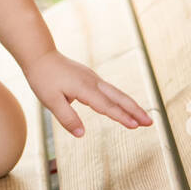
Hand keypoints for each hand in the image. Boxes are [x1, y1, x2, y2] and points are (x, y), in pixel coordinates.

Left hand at [22, 49, 153, 137]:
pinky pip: (109, 90)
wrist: (40, 55)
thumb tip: (81, 134)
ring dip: (130, 105)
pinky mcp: (90, 78)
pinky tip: (123, 106)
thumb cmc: (43, 78)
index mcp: (84, 88)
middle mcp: (93, 82)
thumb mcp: (50, 101)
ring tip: (142, 117)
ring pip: (116, 93)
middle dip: (135, 110)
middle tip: (150, 122)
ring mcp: (93, 78)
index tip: (135, 126)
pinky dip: (120, 99)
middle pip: (119, 97)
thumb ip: (67, 118)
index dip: (121, 117)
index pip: (107, 106)